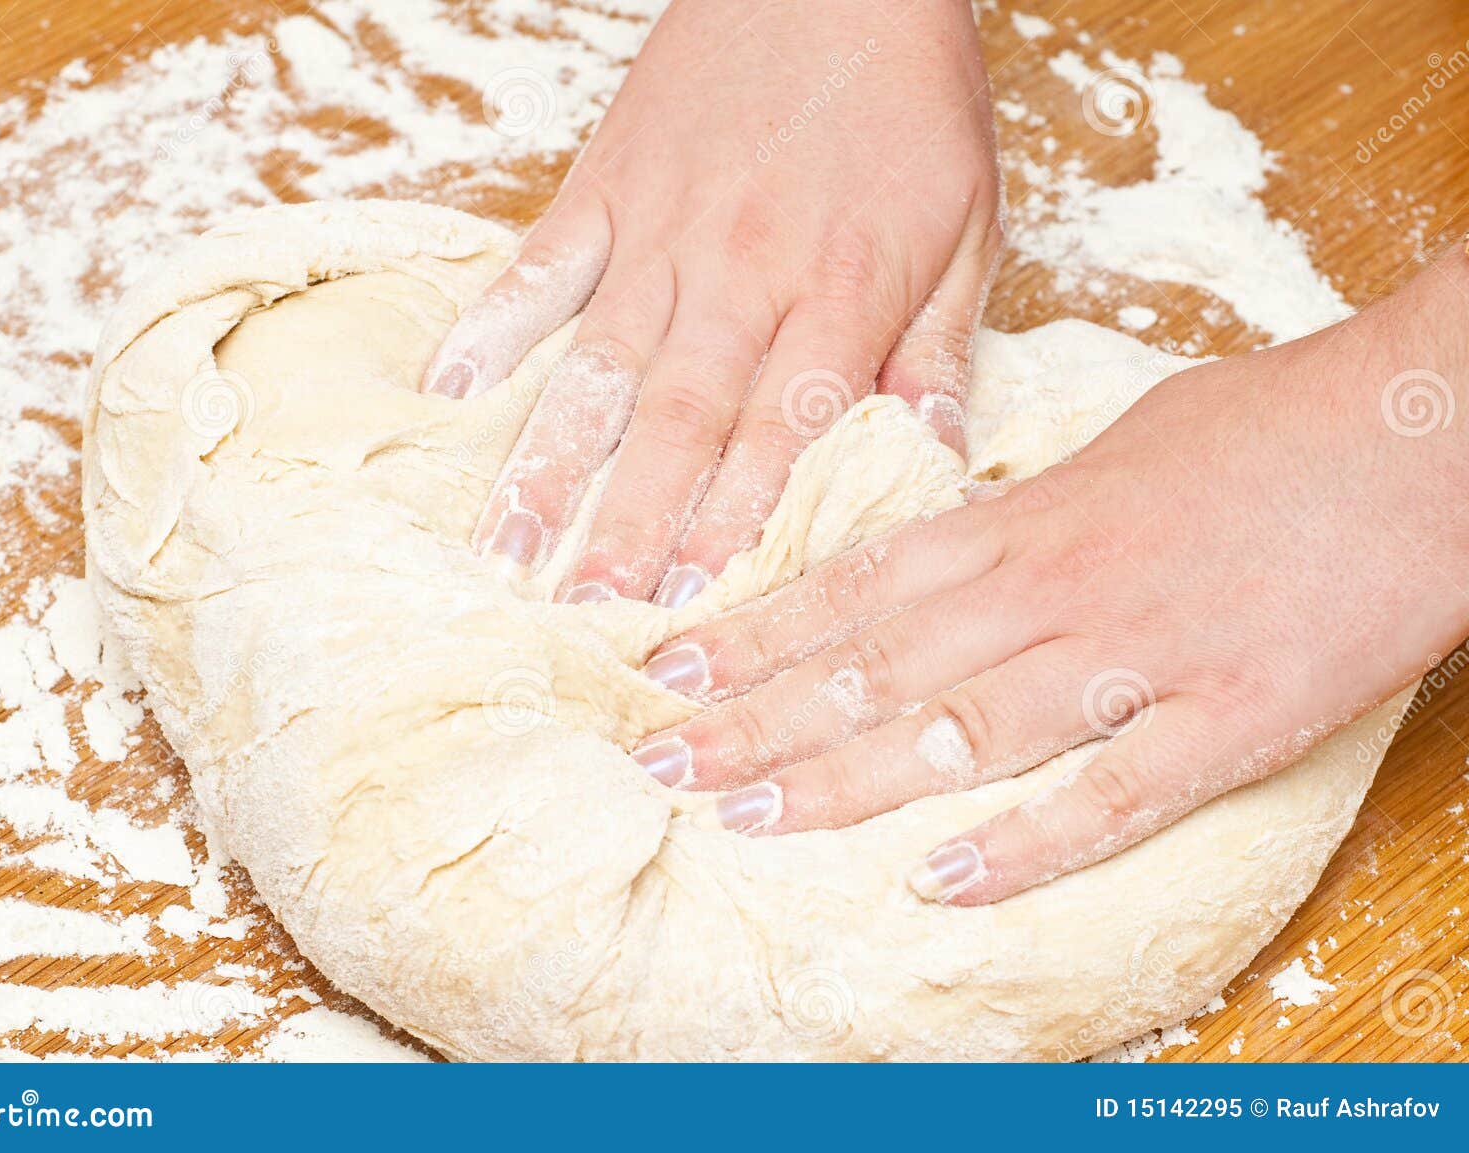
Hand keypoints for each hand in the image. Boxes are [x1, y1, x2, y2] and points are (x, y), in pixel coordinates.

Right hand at [424, 0, 1002, 604]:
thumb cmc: (911, 96)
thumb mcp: (970, 221)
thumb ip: (942, 346)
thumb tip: (937, 458)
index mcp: (840, 292)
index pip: (781, 432)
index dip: (736, 524)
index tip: (699, 607)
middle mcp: (740, 274)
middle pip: (680, 421)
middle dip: (633, 527)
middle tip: (590, 617)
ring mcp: (661, 229)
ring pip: (598, 364)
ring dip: (551, 462)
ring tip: (507, 549)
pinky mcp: (608, 184)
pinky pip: (542, 264)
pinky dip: (493, 324)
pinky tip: (445, 390)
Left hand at [631, 250, 1468, 903]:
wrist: (1425, 427)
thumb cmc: (1274, 424)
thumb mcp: (1118, 443)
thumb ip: (1024, 503)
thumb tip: (955, 530)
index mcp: (1024, 520)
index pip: (854, 585)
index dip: (754, 632)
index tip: (666, 667)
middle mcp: (1053, 590)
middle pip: (875, 666)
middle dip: (755, 715)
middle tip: (654, 755)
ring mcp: (1136, 659)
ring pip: (957, 731)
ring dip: (839, 780)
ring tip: (741, 815)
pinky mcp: (1230, 721)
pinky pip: (1111, 797)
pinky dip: (1025, 845)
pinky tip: (940, 883)